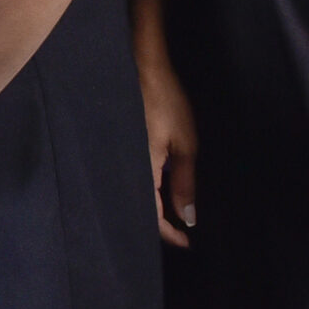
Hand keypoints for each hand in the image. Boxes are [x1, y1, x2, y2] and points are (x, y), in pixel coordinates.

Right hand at [137, 50, 197, 246]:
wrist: (142, 66)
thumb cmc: (166, 101)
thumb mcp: (185, 143)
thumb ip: (184, 182)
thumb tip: (187, 218)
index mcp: (141, 169)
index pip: (152, 217)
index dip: (169, 234)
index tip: (188, 242)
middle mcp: (125, 167)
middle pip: (140, 209)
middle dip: (160, 225)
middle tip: (182, 231)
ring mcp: (121, 156)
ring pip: (136, 194)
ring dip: (154, 207)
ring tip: (175, 214)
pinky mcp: (122, 146)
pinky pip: (133, 177)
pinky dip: (147, 189)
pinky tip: (159, 188)